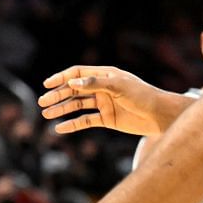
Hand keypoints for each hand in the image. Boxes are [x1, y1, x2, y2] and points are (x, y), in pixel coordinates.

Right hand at [38, 65, 183, 136]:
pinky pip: (86, 121)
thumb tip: (72, 83)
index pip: (77, 74)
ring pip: (77, 106)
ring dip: (61, 109)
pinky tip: (60, 128)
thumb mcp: (119, 86)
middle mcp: (102, 88)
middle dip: (57, 95)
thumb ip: (95, 84)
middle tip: (42, 103)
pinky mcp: (107, 119)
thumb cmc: (142, 96)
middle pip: (74, 90)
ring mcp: (104, 103)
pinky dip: (73, 125)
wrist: (160, 115)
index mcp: (104, 75)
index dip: (61, 78)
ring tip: (46, 115)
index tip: (47, 85)